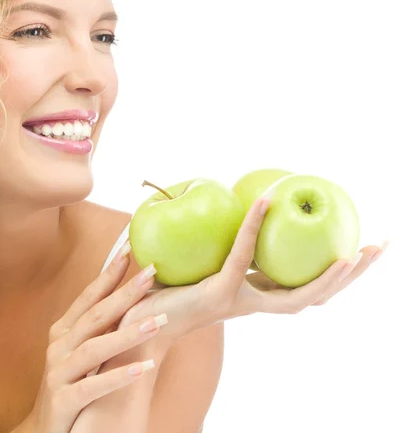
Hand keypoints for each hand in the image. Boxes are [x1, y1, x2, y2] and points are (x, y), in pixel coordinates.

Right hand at [25, 244, 167, 432]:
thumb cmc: (69, 386)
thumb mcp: (82, 353)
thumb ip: (99, 328)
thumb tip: (130, 299)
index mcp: (64, 331)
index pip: (89, 295)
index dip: (109, 272)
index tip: (131, 247)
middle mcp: (58, 346)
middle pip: (94, 315)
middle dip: (124, 292)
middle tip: (152, 272)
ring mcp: (57, 373)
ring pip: (94, 347)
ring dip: (127, 333)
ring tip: (157, 320)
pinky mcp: (62, 401)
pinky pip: (93, 386)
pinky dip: (118, 376)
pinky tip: (144, 368)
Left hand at [115, 194, 386, 344]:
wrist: (141, 324)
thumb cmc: (168, 290)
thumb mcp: (204, 262)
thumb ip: (222, 239)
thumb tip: (230, 196)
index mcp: (256, 295)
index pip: (303, 285)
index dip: (332, 271)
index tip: (356, 248)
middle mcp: (257, 302)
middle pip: (317, 293)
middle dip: (352, 275)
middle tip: (379, 245)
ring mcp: (243, 301)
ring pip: (299, 293)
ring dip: (331, 274)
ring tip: (355, 250)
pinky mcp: (221, 292)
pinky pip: (244, 255)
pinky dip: (254, 227)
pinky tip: (265, 201)